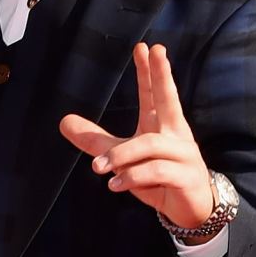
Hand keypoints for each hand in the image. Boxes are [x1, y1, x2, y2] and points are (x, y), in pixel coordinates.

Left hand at [59, 42, 214, 227]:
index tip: (146, 47)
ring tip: (99, 168)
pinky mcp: (185, 177)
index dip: (151, 71)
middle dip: (162, 75)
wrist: (191, 209)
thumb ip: (96, 141)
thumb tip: (64, 122)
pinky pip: (157, 171)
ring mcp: (183, 155)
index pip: (156, 93)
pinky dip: (133, 177)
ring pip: (150, 146)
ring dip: (121, 156)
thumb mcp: (124, 159)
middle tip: (156, 51)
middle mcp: (175, 135)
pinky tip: (115, 184)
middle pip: (169, 100)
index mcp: (163, 125)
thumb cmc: (160, 179)